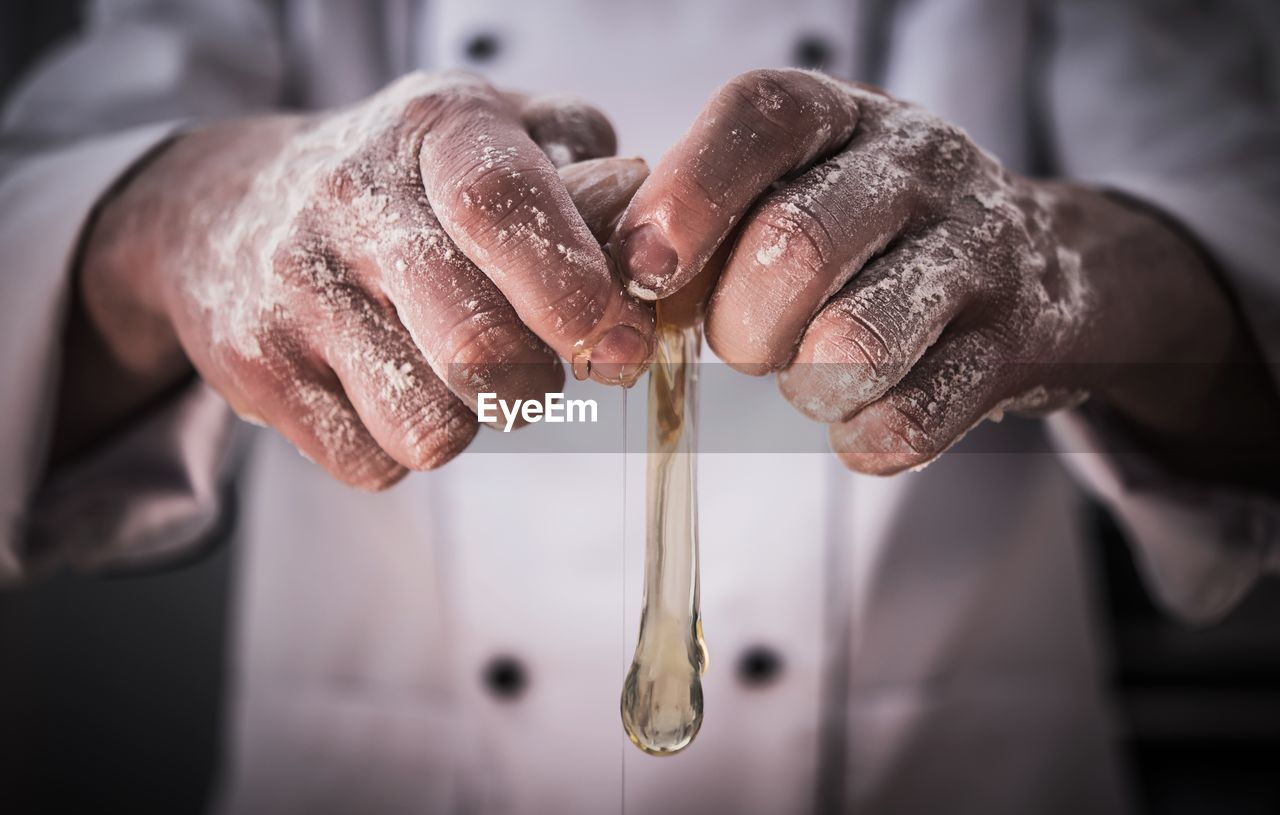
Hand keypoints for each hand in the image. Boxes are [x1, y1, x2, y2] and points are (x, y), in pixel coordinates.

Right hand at [67, 72, 652, 486]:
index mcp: (434, 128)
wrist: (226, 208)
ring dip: (472, 420)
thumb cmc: (406, 182)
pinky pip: (373, 463)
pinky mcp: (256, 368)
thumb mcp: (496, 137)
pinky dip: (406, 447)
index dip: (575, 291)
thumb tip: (644, 256)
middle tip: (540, 368)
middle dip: (538, 382)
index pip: (503, 207)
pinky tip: (394, 388)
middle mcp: (350, 198)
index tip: (619, 347)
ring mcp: (293, 287)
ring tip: (457, 372)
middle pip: (477, 345)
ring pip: (431, 426)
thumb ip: (586, 176)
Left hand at [614, 69, 1268, 475]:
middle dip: (741, 327)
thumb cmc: (875, 231)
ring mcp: (978, 254)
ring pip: (853, 344)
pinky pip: (907, 420)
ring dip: (805, 387)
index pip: (759, 117)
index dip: (688, 196)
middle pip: (793, 247)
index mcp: (844, 115)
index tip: (647, 274)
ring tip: (812, 377)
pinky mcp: (1014, 347)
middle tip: (746, 346)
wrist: (1048, 270)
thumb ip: (712, 213)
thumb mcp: (803, 182)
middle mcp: (918, 166)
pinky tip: (861, 415)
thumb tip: (619, 278)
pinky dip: (860, 438)